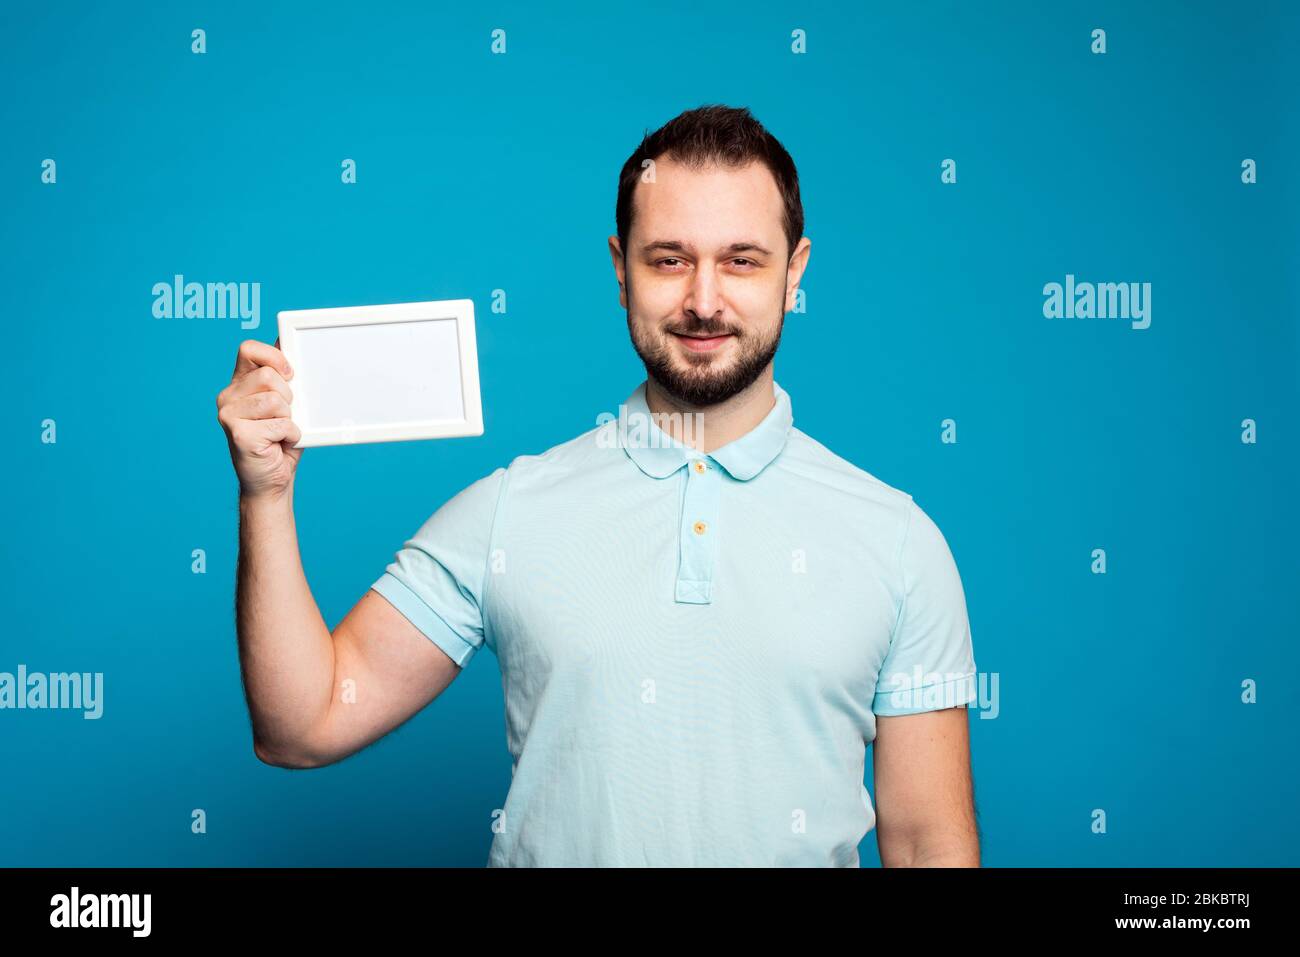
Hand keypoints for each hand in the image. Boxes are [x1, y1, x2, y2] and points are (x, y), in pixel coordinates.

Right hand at [217, 339, 301, 499]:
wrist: (273, 480)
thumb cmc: (281, 440)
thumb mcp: (287, 403)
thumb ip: (284, 376)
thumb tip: (285, 337)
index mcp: (239, 383)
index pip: (249, 349)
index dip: (274, 357)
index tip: (290, 375)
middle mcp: (228, 396)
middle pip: (269, 376)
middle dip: (289, 397)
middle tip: (285, 416)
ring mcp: (228, 414)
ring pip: (275, 400)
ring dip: (289, 419)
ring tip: (281, 431)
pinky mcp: (238, 434)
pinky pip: (280, 424)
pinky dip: (291, 435)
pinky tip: (280, 444)